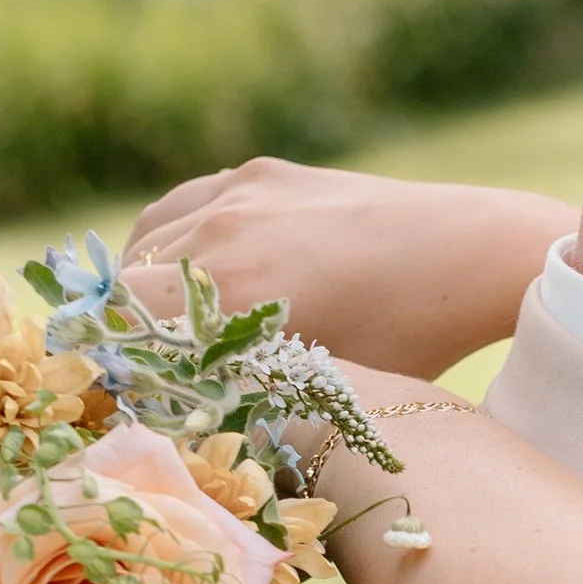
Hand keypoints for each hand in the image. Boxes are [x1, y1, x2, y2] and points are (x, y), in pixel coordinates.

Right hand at [123, 160, 571, 378]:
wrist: (471, 254)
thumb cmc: (411, 341)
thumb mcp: (321, 384)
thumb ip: (241, 389)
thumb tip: (181, 411)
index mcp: (227, 294)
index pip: (120, 325)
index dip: (111, 361)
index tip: (119, 388)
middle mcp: (218, 235)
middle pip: (127, 283)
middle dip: (125, 326)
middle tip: (142, 367)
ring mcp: (236, 194)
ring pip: (150, 240)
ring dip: (146, 280)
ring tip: (167, 323)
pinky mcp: (259, 172)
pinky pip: (185, 206)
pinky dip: (173, 237)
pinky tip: (188, 266)